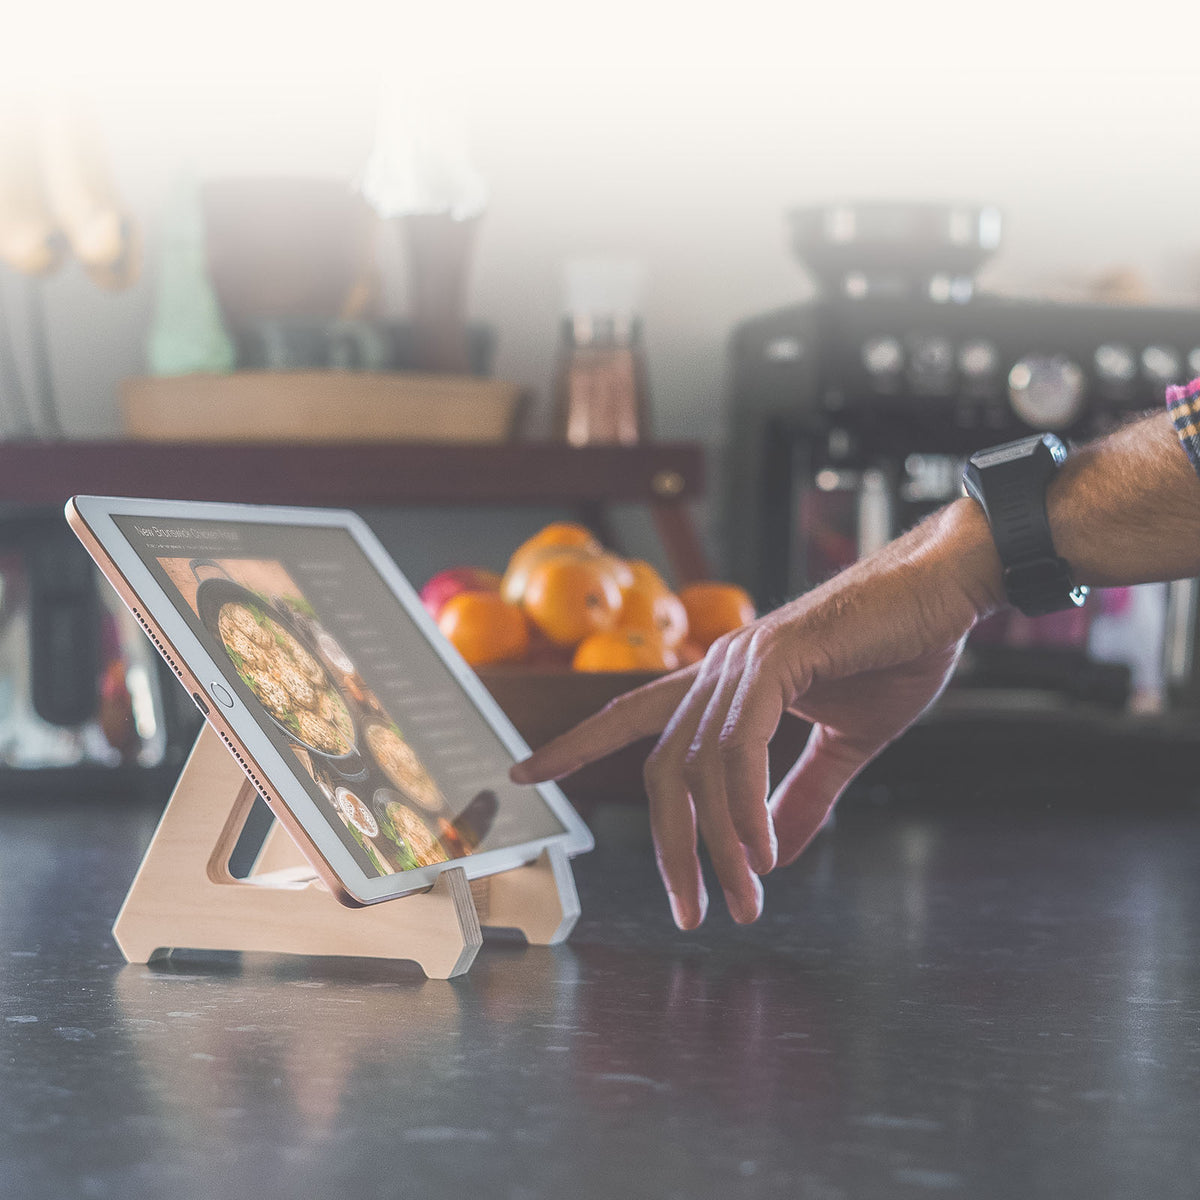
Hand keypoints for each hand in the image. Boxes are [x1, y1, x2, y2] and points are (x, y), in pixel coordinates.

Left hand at [511, 500, 1001, 928]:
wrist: (945, 593)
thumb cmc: (895, 653)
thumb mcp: (843, 743)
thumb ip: (802, 794)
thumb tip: (771, 852)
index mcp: (725, 684)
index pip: (631, 716)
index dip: (576, 744)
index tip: (525, 774)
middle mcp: (718, 671)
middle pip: (661, 768)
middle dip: (668, 847)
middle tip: (689, 912)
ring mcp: (742, 662)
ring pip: (699, 767)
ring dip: (717, 846)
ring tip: (741, 901)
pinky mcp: (777, 658)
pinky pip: (740, 746)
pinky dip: (744, 805)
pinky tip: (760, 853)